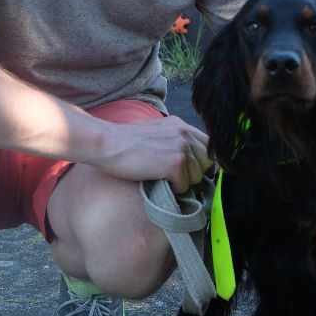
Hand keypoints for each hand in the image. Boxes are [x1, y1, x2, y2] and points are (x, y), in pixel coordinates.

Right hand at [96, 115, 212, 193]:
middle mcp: (185, 133)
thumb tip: (185, 160)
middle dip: (194, 173)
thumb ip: (172, 141)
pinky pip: (185, 185)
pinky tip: (158, 183)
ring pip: (197, 176)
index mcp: (180, 125)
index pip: (208, 145)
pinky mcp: (175, 163)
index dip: (201, 162)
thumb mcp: (154, 132)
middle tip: (175, 179)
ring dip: (183, 183)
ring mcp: (181, 147)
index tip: (191, 172)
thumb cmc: (123, 142)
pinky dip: (174, 189)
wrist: (107, 143)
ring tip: (163, 180)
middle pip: (207, 162)